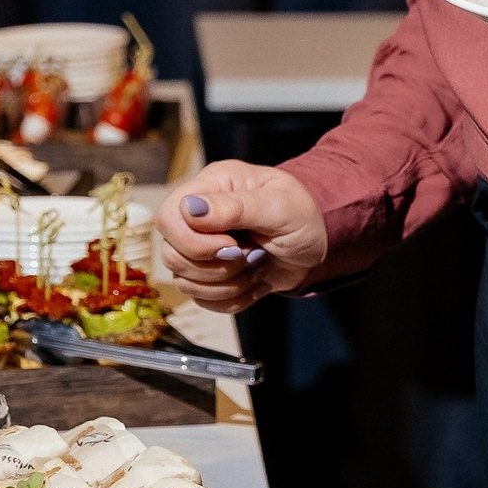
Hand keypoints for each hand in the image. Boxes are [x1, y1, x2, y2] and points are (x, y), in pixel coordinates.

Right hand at [153, 162, 327, 312]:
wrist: (319, 244)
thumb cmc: (303, 215)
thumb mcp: (278, 206)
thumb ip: (236, 206)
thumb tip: (190, 208)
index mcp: (212, 187)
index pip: (168, 217)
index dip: (193, 241)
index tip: (234, 245)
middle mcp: (200, 217)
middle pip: (171, 254)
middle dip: (216, 266)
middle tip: (251, 254)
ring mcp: (202, 248)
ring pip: (184, 281)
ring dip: (227, 283)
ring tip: (257, 265)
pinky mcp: (211, 276)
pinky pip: (203, 300)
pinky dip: (232, 298)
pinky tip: (255, 281)